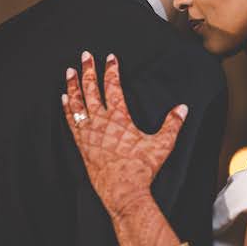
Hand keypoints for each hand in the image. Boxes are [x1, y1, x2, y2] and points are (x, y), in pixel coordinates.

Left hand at [62, 52, 187, 219]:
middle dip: (88, 69)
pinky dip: (67, 108)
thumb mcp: (162, 145)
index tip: (110, 57)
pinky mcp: (81, 143)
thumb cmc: (141, 168)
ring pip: (77, 102)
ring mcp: (88, 132)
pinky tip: (63, 99)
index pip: (114, 86)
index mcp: (119, 117)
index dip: (112, 70)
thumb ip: (172, 124)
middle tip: (85, 55)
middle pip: (91, 89)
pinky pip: (70, 120)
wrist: (123, 190)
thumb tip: (182, 108)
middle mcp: (101, 121)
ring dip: (73, 85)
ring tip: (69, 71)